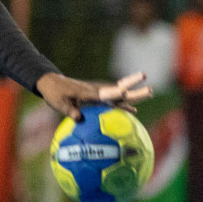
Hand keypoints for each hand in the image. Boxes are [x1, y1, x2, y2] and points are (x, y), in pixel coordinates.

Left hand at [34, 71, 151, 121]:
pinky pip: (113, 99)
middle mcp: (97, 90)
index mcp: (89, 92)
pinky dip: (123, 103)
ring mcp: (98, 92)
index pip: (107, 93)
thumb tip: (78, 118)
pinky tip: (133, 110)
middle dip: (134, 88)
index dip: (119, 95)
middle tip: (150, 88)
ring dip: (133, 93)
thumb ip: (69, 111)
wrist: (52, 83)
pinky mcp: (97, 95)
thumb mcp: (59, 103)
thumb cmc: (54, 94)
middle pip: (119, 89)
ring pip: (119, 92)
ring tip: (150, 92)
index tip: (129, 95)